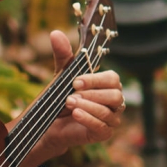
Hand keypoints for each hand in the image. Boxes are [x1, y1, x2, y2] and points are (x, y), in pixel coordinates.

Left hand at [24, 30, 126, 158]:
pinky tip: (75, 114)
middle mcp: (115, 101)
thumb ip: (63, 55)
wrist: (51, 123)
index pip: (113, 79)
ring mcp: (111, 119)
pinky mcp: (104, 134)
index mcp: (108, 85)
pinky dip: (88, 119)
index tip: (75, 81)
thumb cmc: (61, 96)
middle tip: (71, 94)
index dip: (95, 79)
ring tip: (69, 103)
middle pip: (116, 96)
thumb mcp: (62, 74)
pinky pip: (102, 127)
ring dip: (87, 106)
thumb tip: (55, 33)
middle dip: (92, 94)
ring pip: (109, 112)